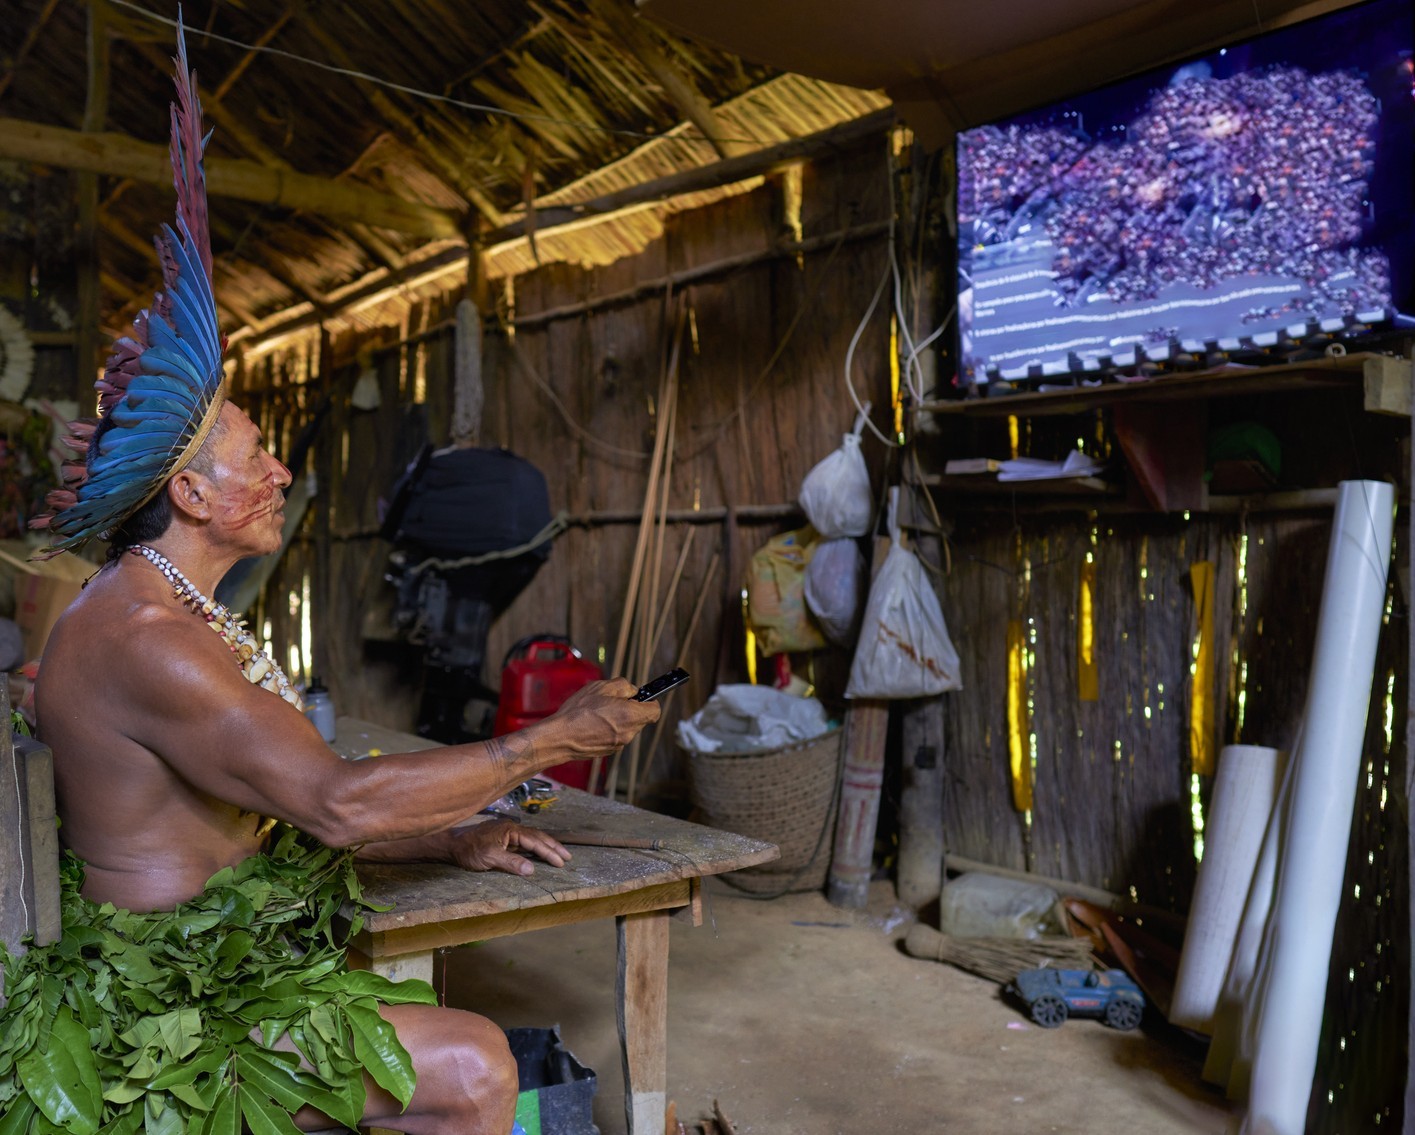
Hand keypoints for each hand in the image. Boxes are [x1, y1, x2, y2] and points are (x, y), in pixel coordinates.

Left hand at [446, 818, 570, 875]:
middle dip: (553, 847)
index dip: (549, 852)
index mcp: (510, 830)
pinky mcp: (502, 838)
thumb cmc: (468, 850)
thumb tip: (532, 869)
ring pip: (532, 838)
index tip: (561, 862)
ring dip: (546, 846)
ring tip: (559, 854)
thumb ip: (511, 863)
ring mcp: (507, 833)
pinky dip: (535, 847)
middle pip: (537, 836)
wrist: (451, 844)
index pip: (534, 841)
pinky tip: (539, 852)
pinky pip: (524, 842)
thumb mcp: (489, 858)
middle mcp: (511, 828)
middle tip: (567, 857)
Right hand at [542, 677, 660, 761]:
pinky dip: (609, 729)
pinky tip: (593, 723)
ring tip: (598, 712)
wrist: (560, 737)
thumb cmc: (578, 712)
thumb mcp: (601, 687)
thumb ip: (623, 686)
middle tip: (611, 702)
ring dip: (618, 719)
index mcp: (631, 715)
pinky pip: (615, 736)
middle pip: (640, 719)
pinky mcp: (609, 751)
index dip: (649, 701)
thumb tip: (632, 691)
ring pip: (627, 728)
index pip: (655, 711)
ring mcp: (619, 744)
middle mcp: (629, 733)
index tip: (640, 697)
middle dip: (630, 709)